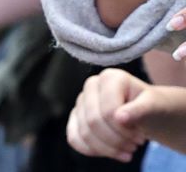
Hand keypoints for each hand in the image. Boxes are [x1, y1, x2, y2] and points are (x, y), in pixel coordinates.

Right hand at [65, 68, 185, 161]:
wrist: (149, 113)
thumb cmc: (152, 107)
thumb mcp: (154, 107)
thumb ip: (140, 109)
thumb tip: (120, 118)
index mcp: (109, 77)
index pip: (108, 111)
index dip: (124, 130)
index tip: (141, 137)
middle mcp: (91, 85)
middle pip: (93, 121)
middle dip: (116, 140)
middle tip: (136, 144)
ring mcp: (81, 100)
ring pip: (84, 132)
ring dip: (108, 149)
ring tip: (127, 149)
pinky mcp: (76, 116)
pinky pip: (74, 138)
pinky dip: (92, 150)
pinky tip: (111, 152)